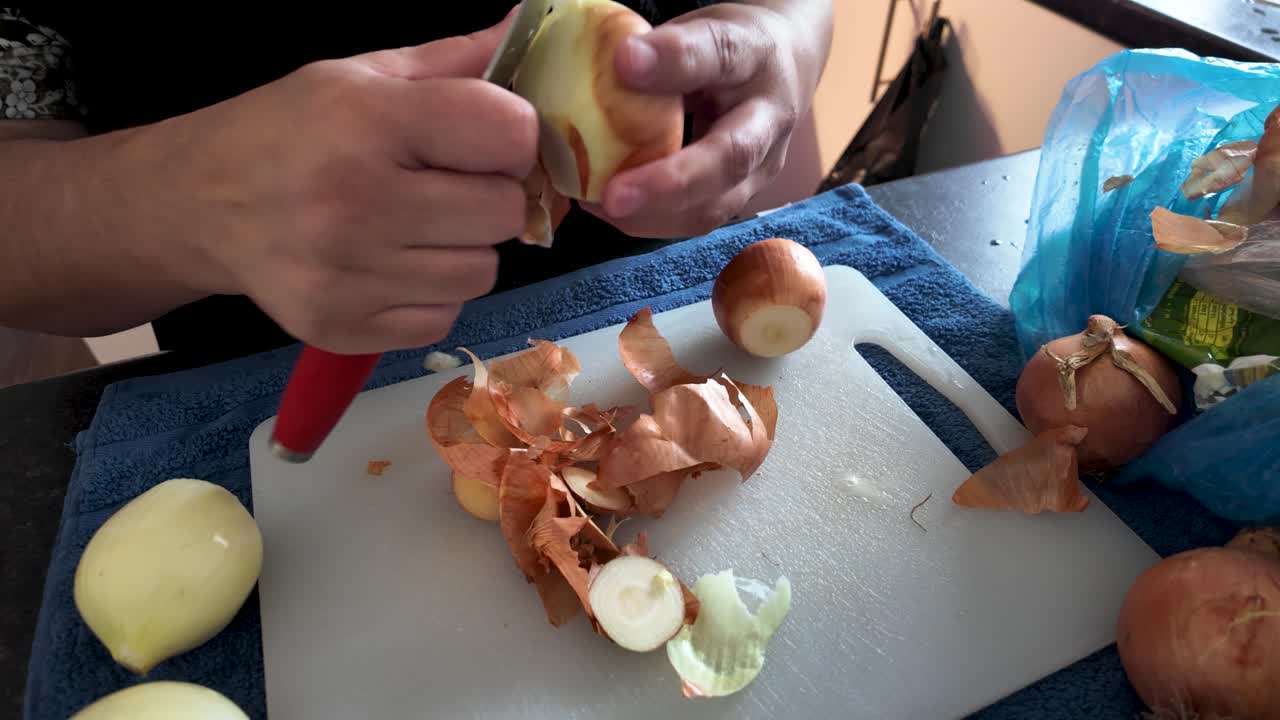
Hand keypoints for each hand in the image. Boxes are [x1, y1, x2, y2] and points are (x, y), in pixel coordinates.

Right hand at [152, 12, 536, 353]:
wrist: (199, 203)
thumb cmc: (290, 131)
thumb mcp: (359, 75)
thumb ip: (452, 62)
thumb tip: (526, 30)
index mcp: (366, 121)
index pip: (507, 134)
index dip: (511, 134)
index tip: (485, 137)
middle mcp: (356, 202)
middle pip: (502, 213)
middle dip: (489, 195)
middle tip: (447, 185)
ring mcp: (347, 275)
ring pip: (480, 273)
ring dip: (463, 249)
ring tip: (416, 226)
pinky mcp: (342, 327)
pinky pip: (442, 318)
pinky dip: (431, 295)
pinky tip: (392, 265)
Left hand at [580, 2, 822, 237]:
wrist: (784, 69)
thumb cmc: (729, 47)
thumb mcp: (701, 28)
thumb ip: (663, 49)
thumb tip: (609, 67)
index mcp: (756, 55)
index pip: (721, 53)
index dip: (674, 59)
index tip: (624, 59)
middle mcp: (770, 117)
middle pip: (732, 157)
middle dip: (671, 183)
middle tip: (616, 196)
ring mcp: (763, 166)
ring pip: (715, 206)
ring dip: (654, 215)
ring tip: (599, 205)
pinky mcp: (744, 196)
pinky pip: (697, 219)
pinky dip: (650, 220)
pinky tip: (610, 208)